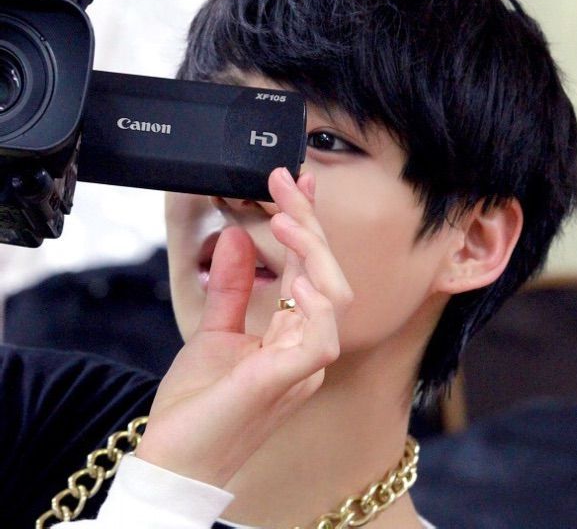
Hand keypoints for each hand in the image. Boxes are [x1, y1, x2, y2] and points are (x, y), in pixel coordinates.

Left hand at [136, 168, 352, 486]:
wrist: (174, 461)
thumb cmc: (197, 406)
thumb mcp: (213, 332)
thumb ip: (231, 287)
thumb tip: (234, 237)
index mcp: (291, 335)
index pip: (311, 270)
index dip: (309, 227)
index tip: (295, 185)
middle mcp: (305, 346)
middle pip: (328, 274)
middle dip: (310, 223)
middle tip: (285, 183)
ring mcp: (302, 364)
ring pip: (335, 296)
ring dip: (313, 251)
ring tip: (284, 217)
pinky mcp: (290, 379)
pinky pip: (322, 336)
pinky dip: (316, 300)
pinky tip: (295, 272)